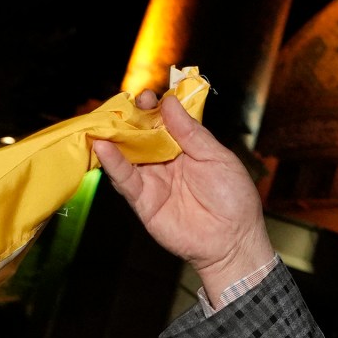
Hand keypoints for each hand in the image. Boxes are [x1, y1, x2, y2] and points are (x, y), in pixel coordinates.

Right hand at [92, 87, 274, 301]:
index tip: (148, 96)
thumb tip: (169, 103)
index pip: (163, 120)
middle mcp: (165, 160)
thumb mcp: (218, 158)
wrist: (232, 241)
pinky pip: (125, 180)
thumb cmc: (233, 199)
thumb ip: (192, 132)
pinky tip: (104, 148)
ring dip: (115, 136)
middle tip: (125, 103)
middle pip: (141, 133)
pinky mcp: (143, 200)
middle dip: (131, 117)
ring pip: (127, 153)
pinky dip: (113, 164)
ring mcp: (152, 179)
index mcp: (186, 146)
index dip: (154, 107)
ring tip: (105, 120)